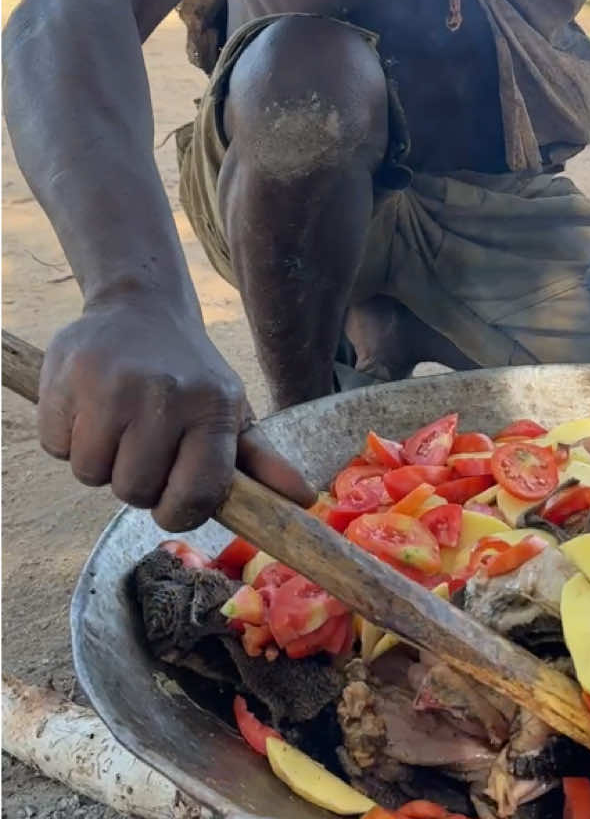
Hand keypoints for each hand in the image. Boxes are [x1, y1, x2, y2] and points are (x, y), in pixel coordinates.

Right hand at [38, 295, 315, 530]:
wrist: (142, 306)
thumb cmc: (191, 375)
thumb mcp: (231, 410)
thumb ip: (261, 462)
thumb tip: (303, 500)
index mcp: (213, 407)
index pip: (194, 496)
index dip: (177, 511)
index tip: (171, 499)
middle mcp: (166, 395)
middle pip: (134, 492)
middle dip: (136, 481)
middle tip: (143, 445)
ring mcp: (112, 385)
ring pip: (91, 475)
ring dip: (100, 461)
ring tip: (118, 424)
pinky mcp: (66, 377)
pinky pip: (56, 447)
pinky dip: (67, 438)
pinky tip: (89, 407)